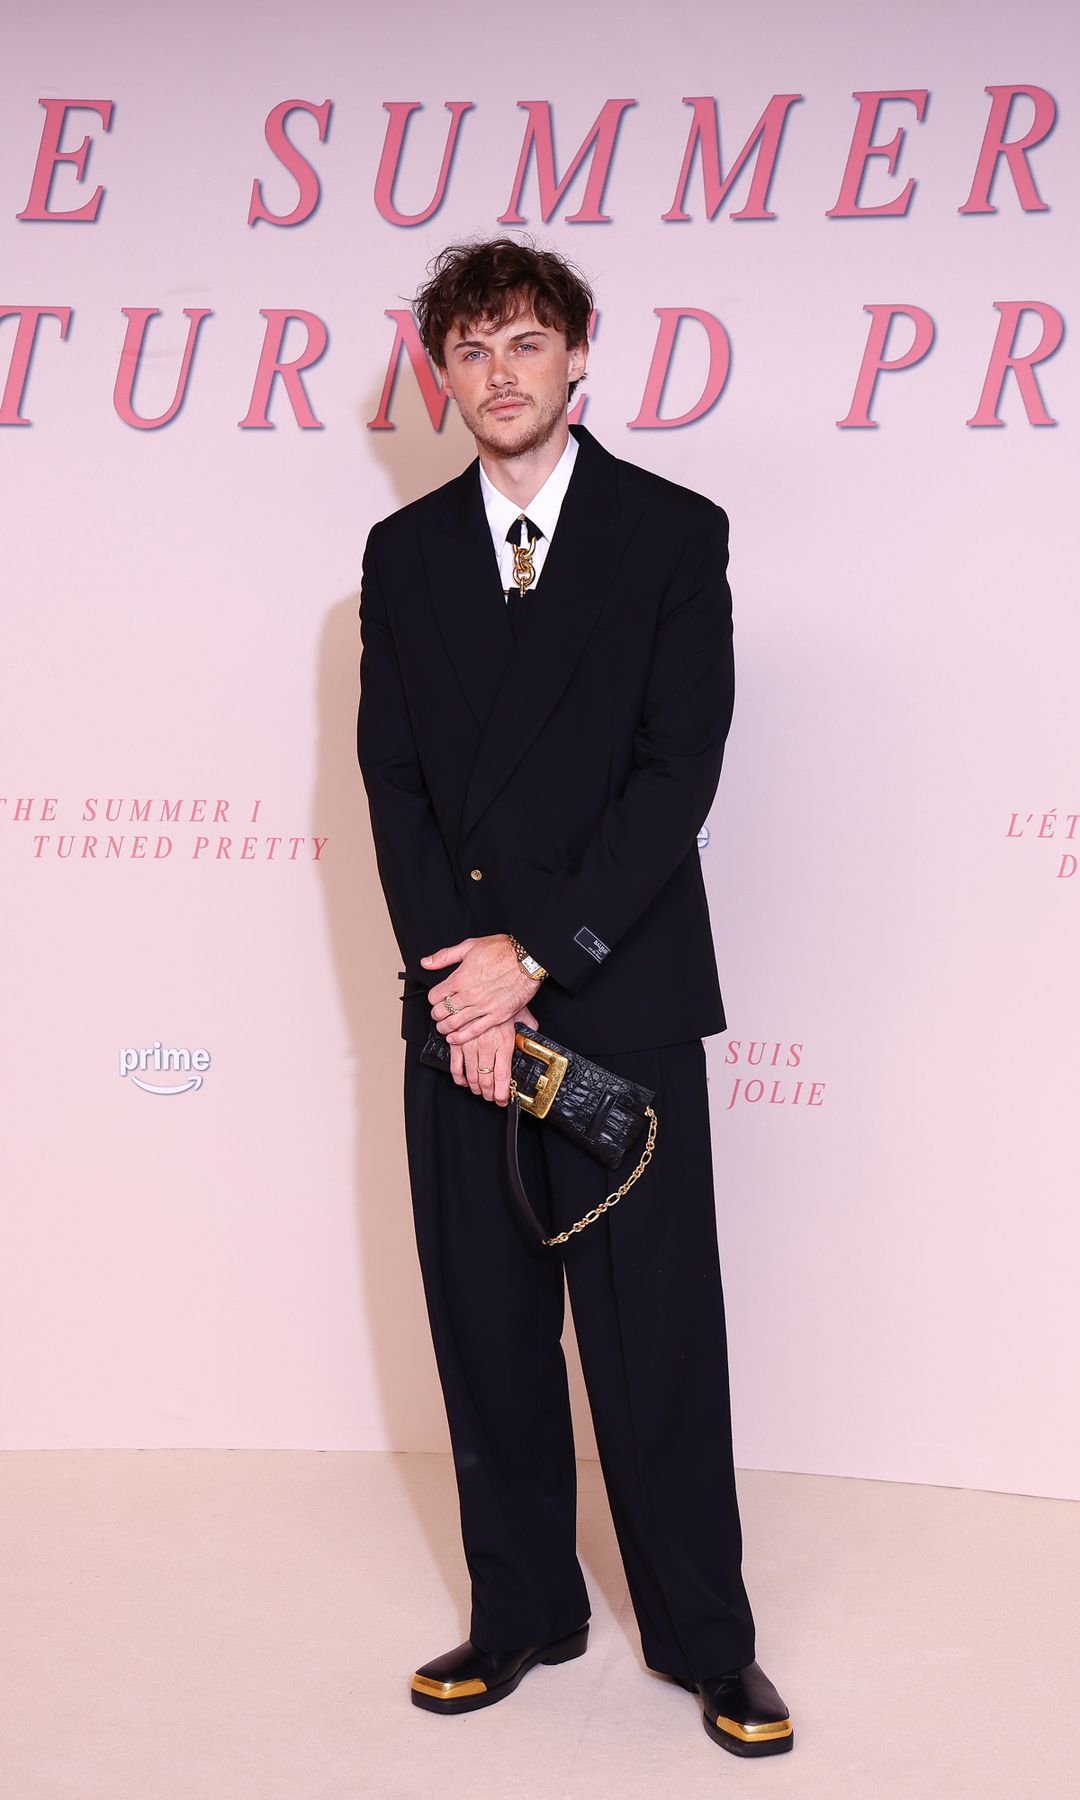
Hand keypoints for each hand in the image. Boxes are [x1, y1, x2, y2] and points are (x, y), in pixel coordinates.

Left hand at [423, 934, 539, 1048]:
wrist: (527, 959)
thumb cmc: (501, 950)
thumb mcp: (469, 946)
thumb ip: (445, 956)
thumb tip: (426, 962)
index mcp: (460, 978)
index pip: (434, 996)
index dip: (433, 999)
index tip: (436, 999)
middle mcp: (469, 994)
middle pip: (442, 1012)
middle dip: (437, 1014)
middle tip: (438, 1015)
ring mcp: (483, 1007)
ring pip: (454, 1024)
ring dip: (444, 1027)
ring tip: (444, 1027)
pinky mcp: (497, 1016)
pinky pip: (474, 1031)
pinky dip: (461, 1037)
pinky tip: (454, 1038)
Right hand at [451, 1002, 538, 1104]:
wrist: (483, 982)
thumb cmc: (503, 996)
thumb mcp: (520, 1012)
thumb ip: (527, 1026)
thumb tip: (534, 1033)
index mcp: (504, 1041)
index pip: (503, 1075)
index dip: (502, 1092)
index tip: (502, 1100)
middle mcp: (487, 1045)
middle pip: (486, 1080)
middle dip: (489, 1093)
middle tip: (491, 1097)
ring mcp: (470, 1044)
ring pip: (471, 1076)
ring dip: (475, 1088)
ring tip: (480, 1091)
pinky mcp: (456, 1040)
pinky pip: (455, 1065)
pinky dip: (459, 1077)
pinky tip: (464, 1081)